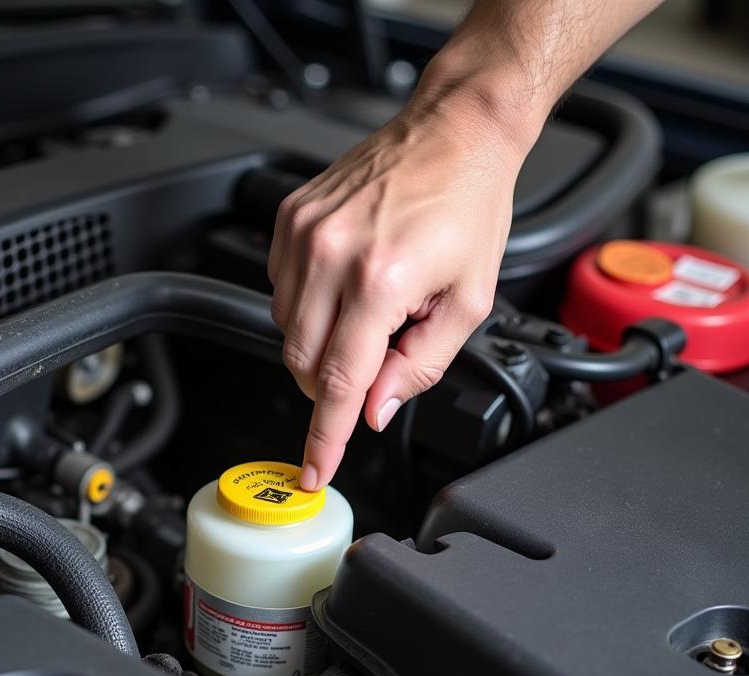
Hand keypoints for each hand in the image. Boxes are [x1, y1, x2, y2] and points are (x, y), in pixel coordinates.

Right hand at [269, 90, 526, 490]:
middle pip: (303, 363)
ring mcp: (303, 234)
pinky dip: (307, 303)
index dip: (324, 437)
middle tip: (374, 357)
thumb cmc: (468, 206)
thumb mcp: (467, 302)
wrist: (456, 131)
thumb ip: (420, 366)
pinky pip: (280, 289)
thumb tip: (376, 409)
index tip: (312, 470)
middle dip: (332, 382)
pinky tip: (345, 280)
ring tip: (368, 304)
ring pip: (286, 329)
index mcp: (380, 281)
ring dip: (321, 339)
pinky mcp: (289, 218)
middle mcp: (331, 256)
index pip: (339, 383)